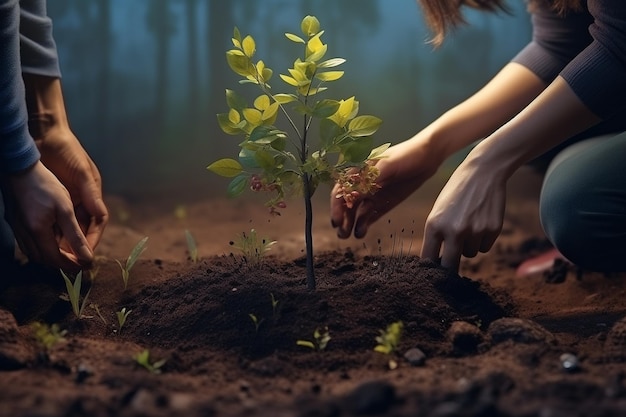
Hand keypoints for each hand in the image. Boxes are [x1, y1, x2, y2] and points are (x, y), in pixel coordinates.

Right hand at [2, 161, 93, 269]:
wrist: (19, 167)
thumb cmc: (44, 184)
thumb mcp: (65, 209)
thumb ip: (75, 235)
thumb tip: (86, 257)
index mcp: (38, 232)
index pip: (55, 259)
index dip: (71, 265)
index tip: (85, 265)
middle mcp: (24, 234)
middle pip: (44, 259)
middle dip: (62, 263)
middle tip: (78, 261)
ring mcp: (17, 228)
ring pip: (34, 252)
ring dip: (51, 256)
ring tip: (68, 253)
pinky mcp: (15, 221)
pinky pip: (28, 242)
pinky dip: (42, 246)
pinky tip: (51, 240)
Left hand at [33, 124, 107, 253]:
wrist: (45, 134)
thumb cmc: (67, 150)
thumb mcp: (82, 172)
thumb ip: (91, 194)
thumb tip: (101, 216)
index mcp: (92, 194)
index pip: (97, 222)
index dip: (93, 238)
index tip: (87, 254)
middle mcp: (81, 199)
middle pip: (82, 227)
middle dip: (78, 245)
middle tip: (72, 261)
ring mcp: (65, 198)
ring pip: (66, 226)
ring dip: (63, 241)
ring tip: (57, 257)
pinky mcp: (50, 197)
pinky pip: (51, 219)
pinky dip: (50, 230)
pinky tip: (43, 241)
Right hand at [330, 138, 438, 238]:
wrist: (427, 158)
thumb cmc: (405, 155)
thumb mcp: (387, 166)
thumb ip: (370, 180)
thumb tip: (353, 196)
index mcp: (358, 171)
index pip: (341, 190)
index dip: (336, 205)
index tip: (337, 220)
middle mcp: (361, 185)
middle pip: (345, 204)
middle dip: (341, 218)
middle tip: (341, 232)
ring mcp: (372, 195)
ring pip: (355, 213)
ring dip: (350, 224)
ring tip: (348, 236)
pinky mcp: (382, 204)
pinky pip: (369, 216)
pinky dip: (363, 225)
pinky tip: (361, 232)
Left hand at [421, 155, 505, 272]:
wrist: (483, 172)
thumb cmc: (456, 193)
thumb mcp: (438, 211)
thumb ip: (436, 234)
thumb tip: (436, 262)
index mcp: (434, 225)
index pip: (429, 258)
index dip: (430, 269)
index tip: (431, 276)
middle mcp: (454, 230)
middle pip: (449, 266)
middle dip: (448, 271)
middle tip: (449, 271)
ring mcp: (475, 231)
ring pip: (469, 254)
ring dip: (468, 246)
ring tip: (468, 224)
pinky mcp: (493, 230)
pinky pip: (484, 247)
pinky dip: (482, 240)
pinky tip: (481, 221)